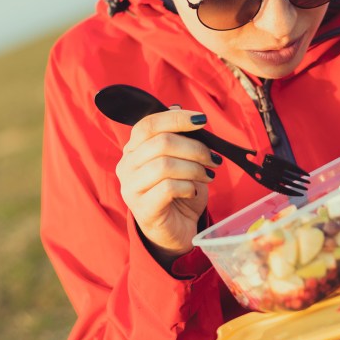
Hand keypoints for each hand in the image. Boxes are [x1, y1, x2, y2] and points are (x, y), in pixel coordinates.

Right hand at [116, 105, 220, 264]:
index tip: (202, 120)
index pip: (148, 124)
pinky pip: (168, 188)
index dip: (176, 119)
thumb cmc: (179, 193)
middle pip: (161, 143)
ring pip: (165, 165)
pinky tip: (194, 192)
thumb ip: (177, 137)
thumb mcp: (181, 160)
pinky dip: (189, 187)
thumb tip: (177, 108)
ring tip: (207, 176)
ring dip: (194, 168)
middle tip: (213, 159)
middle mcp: (127, 166)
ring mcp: (131, 188)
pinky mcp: (143, 209)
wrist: (177, 231)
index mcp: (134, 150)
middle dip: (195, 148)